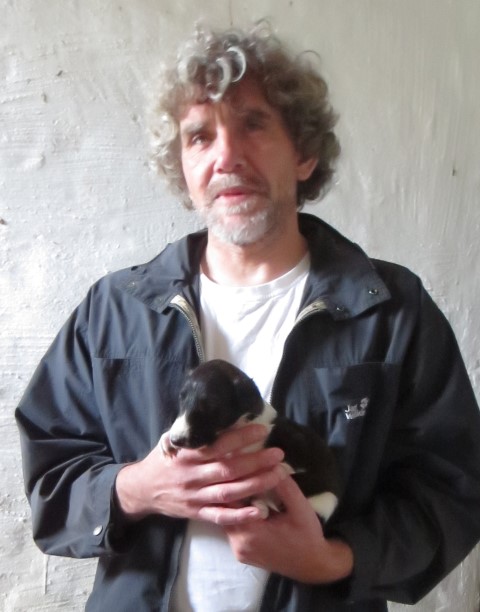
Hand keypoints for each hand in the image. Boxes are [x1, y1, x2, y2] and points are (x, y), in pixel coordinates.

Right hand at [115, 424, 286, 524]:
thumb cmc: (163, 459)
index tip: (261, 429)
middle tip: (278, 454)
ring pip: (229, 492)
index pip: (216, 445)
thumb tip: (215, 411)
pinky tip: (259, 511)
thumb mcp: (171, 440)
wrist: (142, 489)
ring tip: (278, 475)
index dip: (240, 438)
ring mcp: (194, 497)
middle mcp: (191, 476)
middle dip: (256, 461)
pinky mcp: (197, 513)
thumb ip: (192, 431)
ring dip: (255, 484)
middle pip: (228, 469)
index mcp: (186, 455)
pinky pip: (220, 517)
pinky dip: (240, 516)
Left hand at [225, 477, 353, 583]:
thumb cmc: (307, 536)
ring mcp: (239, 551)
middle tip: (239, 470)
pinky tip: (247, 501)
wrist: (313, 566)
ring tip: (242, 483)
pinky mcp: (241, 553)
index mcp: (251, 534)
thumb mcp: (300, 507)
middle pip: (225, 510)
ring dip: (234, 502)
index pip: (232, 500)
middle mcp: (239, 544)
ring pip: (227, 518)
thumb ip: (284, 486)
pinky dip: (238, 514)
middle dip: (232, 490)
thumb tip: (270, 463)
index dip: (236, 481)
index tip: (240, 465)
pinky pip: (233, 528)